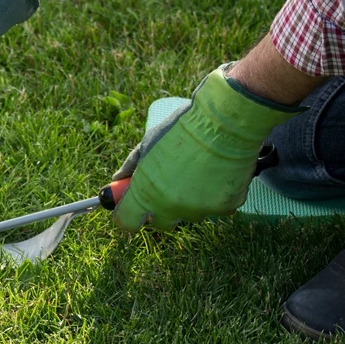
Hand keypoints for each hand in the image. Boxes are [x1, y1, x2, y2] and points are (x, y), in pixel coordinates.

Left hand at [112, 65, 300, 230]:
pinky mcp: (226, 207)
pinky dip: (215, 195)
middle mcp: (171, 207)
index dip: (127, 214)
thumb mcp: (149, 142)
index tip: (130, 207)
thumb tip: (119, 180)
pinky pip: (216, 207)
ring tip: (198, 170)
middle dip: (160, 208)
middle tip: (168, 185)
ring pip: (190, 214)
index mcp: (147, 192)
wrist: (225, 121)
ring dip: (189, 201)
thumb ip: (131, 166)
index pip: (127, 221)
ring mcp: (200, 209)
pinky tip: (217, 172)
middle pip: (160, 222)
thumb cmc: (183, 127)